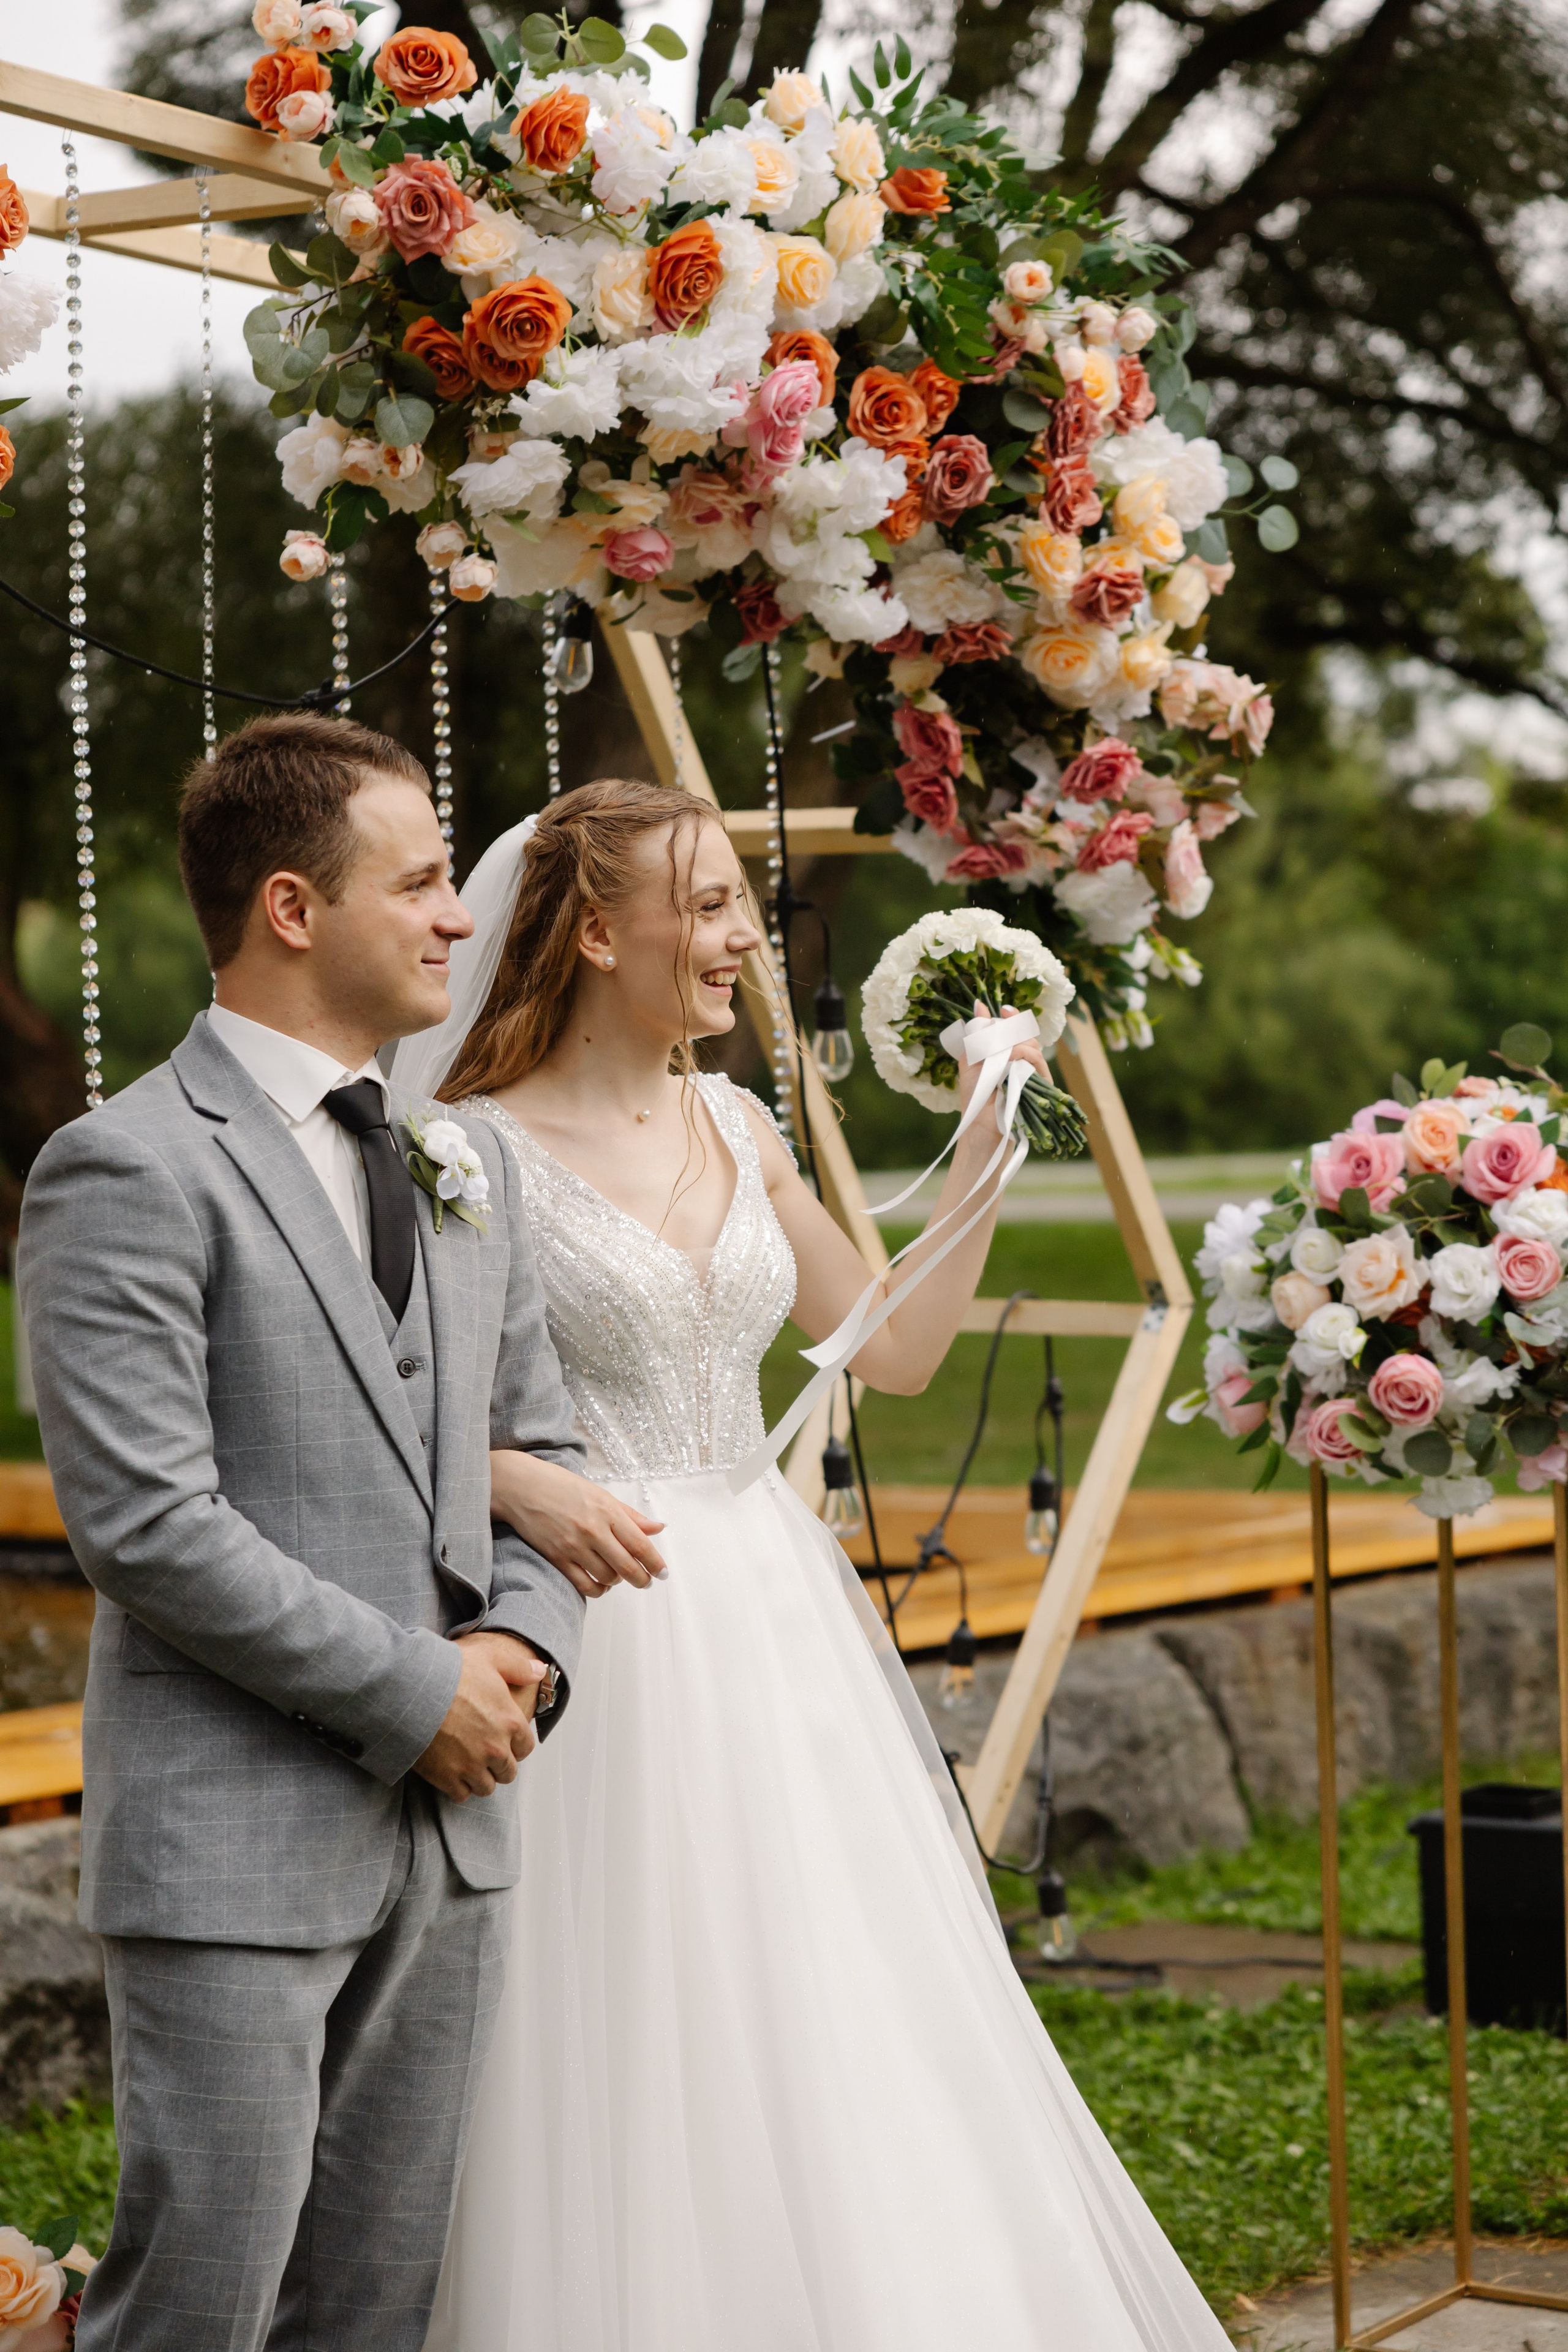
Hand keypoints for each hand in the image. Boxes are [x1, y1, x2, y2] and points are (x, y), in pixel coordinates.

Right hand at [414, 1630, 545, 1801]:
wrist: (410, 1691)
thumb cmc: (449, 1672)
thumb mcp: (489, 1658)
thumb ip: (518, 1667)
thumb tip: (540, 1670)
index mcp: (510, 1721)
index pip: (525, 1747)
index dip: (515, 1745)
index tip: (504, 1741)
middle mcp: (495, 1748)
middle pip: (508, 1772)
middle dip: (499, 1765)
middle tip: (485, 1754)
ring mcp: (472, 1766)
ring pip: (486, 1787)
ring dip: (480, 1778)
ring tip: (468, 1764)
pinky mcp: (448, 1778)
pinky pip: (462, 1795)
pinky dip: (458, 1787)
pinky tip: (451, 1771)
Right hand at [490, 1450, 666, 1597]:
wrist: (522, 1487)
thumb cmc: (562, 1486)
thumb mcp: (600, 1494)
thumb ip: (630, 1515)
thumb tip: (658, 1527)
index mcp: (607, 1511)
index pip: (640, 1544)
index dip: (655, 1563)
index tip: (663, 1573)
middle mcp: (593, 1530)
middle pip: (627, 1566)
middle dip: (642, 1579)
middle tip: (647, 1581)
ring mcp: (574, 1546)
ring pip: (607, 1577)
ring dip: (617, 1581)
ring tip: (618, 1575)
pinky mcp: (557, 1558)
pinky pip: (584, 1585)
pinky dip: (598, 1589)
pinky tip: (601, 1584)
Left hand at [955, 1000, 1050, 1124]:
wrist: (980, 1126)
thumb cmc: (974, 1097)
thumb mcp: (970, 1061)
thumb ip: (977, 1034)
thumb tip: (979, 1004)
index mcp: (1006, 1055)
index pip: (1016, 1029)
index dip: (1013, 1017)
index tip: (1004, 1010)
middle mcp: (1021, 1062)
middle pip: (1027, 1034)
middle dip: (1014, 1027)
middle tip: (1001, 1028)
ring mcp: (1031, 1073)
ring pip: (1033, 1045)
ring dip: (1015, 1042)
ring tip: (1000, 1050)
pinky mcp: (1039, 1084)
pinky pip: (1037, 1061)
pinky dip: (1023, 1055)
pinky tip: (1009, 1058)